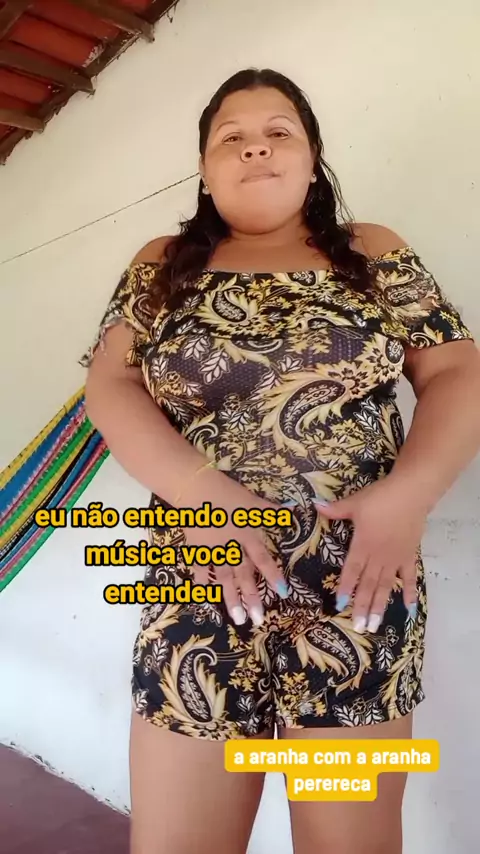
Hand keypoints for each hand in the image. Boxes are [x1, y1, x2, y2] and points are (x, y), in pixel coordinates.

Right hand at [182, 471, 289, 626]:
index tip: (282, 593)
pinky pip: (199, 569)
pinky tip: (204, 598)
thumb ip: (269, 510)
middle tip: (258, 620)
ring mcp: (213, 550)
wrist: (194, 488)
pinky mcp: (196, 549)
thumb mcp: (251, 499)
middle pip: (243, 574)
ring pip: (223, 578)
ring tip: (238, 619)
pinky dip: (201, 583)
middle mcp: (231, 545)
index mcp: (247, 533)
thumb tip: (290, 512)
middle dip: (251, 597)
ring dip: (230, 599)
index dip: (272, 575)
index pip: (262, 558)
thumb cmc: (225, 492)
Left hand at [317, 477, 426, 632]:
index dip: (346, 587)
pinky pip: (409, 577)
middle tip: (359, 627)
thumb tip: (315, 507)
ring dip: (380, 606)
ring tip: (375, 625)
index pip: (352, 570)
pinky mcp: (409, 555)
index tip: (340, 605)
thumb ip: (336, 510)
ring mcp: (395, 558)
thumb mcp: (355, 503)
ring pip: (386, 586)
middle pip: (369, 584)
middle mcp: (378, 556)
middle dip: (362, 606)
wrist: (411, 494)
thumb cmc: (381, 498)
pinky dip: (408, 592)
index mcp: (363, 544)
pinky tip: (408, 608)